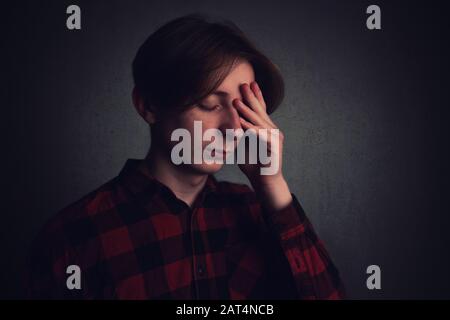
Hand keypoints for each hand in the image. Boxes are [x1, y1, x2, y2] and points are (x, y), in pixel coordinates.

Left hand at [233, 81, 291, 209]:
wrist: (265, 182)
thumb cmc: (254, 165)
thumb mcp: (244, 146)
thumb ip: (239, 134)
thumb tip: (227, 125)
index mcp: (265, 129)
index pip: (260, 110)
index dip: (255, 96)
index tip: (249, 83)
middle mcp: (272, 131)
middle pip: (260, 112)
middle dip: (251, 97)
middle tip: (243, 84)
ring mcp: (275, 138)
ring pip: (259, 122)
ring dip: (247, 111)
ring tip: (237, 102)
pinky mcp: (275, 147)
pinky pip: (261, 135)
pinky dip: (251, 129)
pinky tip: (242, 123)